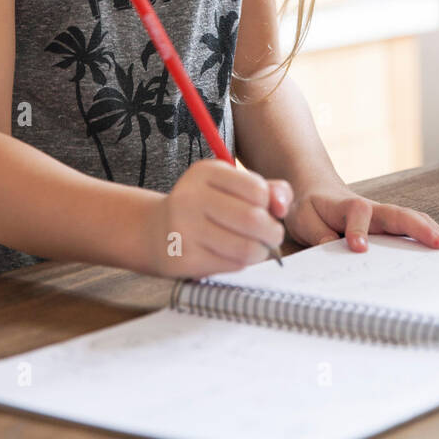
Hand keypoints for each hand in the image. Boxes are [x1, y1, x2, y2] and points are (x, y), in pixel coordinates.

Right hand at [152, 160, 288, 279]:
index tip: (264, 210)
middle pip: (254, 220)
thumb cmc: (205, 206)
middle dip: (272, 232)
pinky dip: (242, 263)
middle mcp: (190, 197)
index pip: (257, 190)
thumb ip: (268, 190)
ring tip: (257, 248)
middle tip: (271, 236)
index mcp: (205, 172)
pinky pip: (231, 265)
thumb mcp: (232, 186)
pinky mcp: (184, 258)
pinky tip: (234, 256)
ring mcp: (184, 229)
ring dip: (260, 252)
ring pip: (245, 248)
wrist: (155, 231)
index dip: (269, 205)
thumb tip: (282, 207)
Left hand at [281, 181, 438, 251]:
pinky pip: (408, 226)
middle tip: (437, 243)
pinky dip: (425, 232)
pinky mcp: (386, 225)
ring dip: (428, 229)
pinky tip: (438, 246)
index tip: (358, 248)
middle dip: (418, 227)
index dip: (358, 230)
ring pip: (409, 218)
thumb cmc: (310, 208)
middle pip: (398, 213)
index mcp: (348, 206)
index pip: (358, 214)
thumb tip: (332, 247)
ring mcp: (382, 216)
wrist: (315, 191)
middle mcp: (371, 208)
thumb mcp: (304, 219)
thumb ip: (317, 233)